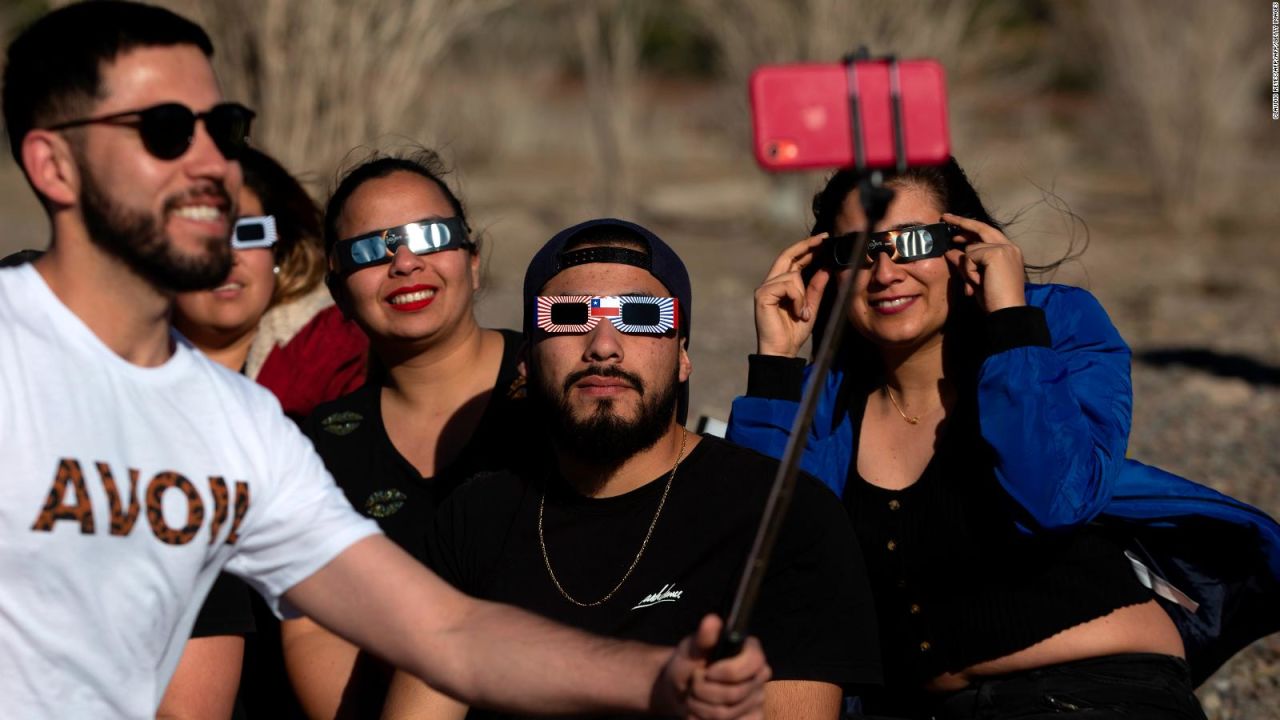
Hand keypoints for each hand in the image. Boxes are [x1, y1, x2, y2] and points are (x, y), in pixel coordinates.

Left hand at [654, 615, 769, 719]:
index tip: (706, 671)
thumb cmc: (688, 665)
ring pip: (728, 713)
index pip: (754, 662)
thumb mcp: (690, 650)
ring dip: (701, 708)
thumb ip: (702, 638)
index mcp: (750, 651)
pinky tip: (703, 712)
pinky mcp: (753, 717)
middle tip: (692, 685)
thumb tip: (712, 621)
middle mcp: (760, 675)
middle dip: (704, 691)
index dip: (727, 671)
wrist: (681, 691)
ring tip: (693, 697)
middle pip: (735, 693)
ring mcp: (758, 699)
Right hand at [754, 234, 830, 356]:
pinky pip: (787, 286)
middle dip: (806, 245)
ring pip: (792, 275)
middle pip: (786, 255)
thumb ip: (816, 287)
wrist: (782, 351)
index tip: (823, 239)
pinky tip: (797, 313)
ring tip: (803, 313)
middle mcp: (770, 283)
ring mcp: (764, 288)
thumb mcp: (811, 306)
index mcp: (781, 285)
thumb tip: (826, 267)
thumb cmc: (794, 333)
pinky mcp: (762, 295)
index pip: (792, 260)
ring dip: (803, 294)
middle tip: (823, 238)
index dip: (806, 248)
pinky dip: (797, 299)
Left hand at [942, 213, 1025, 312]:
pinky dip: (969, 271)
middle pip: (981, 228)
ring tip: (977, 284)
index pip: (987, 233)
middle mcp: (1010, 247)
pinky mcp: (997, 253)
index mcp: (1009, 252)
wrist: (1007, 312)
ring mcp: (1004, 248)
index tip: (955, 225)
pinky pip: (970, 257)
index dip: (971, 228)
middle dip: (961, 222)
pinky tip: (979, 282)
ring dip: (967, 268)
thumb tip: (950, 251)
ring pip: (970, 249)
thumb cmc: (994, 300)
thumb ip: (965, 264)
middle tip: (945, 217)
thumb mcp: (976, 279)